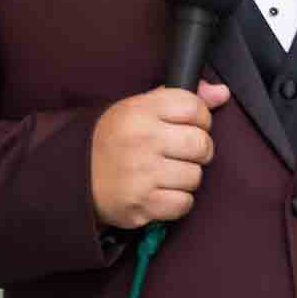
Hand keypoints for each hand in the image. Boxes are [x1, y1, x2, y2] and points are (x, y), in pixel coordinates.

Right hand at [90, 81, 230, 229]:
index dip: (200, 118)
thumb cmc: (113, 139)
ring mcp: (142, 174)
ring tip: (167, 173)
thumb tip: (221, 93)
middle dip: (198, 150)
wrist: (74, 176)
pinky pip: (184, 203)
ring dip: (186, 177)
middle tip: (183, 153)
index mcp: (139, 110)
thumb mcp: (139, 108)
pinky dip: (177, 201)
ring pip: (195, 176)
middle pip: (201, 144)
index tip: (190, 126)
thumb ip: (181, 98)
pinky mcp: (142, 204)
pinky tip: (162, 192)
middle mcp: (142, 140)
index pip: (194, 107)